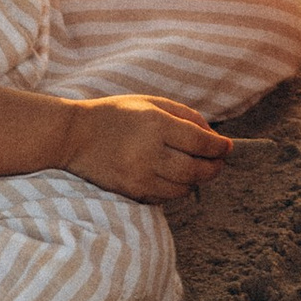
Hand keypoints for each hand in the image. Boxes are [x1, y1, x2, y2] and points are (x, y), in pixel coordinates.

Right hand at [56, 92, 232, 204]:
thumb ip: (185, 116)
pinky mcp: (131, 192)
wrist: (74, 136)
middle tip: (218, 162)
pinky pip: (165, 198)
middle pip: (196, 170)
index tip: (227, 147)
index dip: (219, 147)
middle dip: (214, 167)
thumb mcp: (151, 103)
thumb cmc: (117, 115)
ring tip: (197, 170)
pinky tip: (175, 178)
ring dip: (196, 180)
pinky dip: (176, 190)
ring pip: (183, 188)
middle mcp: (149, 152)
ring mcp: (139, 176)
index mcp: (156, 124)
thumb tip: (214, 138)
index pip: (201, 143)